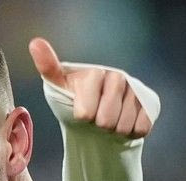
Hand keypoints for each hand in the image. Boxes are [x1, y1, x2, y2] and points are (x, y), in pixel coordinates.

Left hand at [29, 37, 152, 138]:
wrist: (100, 117)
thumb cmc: (77, 101)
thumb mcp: (59, 88)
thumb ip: (49, 67)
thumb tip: (35, 43)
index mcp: (95, 73)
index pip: (86, 112)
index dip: (83, 118)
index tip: (81, 112)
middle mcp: (117, 77)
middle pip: (106, 121)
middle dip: (99, 127)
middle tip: (97, 119)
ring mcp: (135, 90)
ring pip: (123, 127)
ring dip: (114, 131)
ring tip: (110, 121)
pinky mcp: (150, 103)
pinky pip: (140, 129)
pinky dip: (130, 132)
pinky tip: (125, 122)